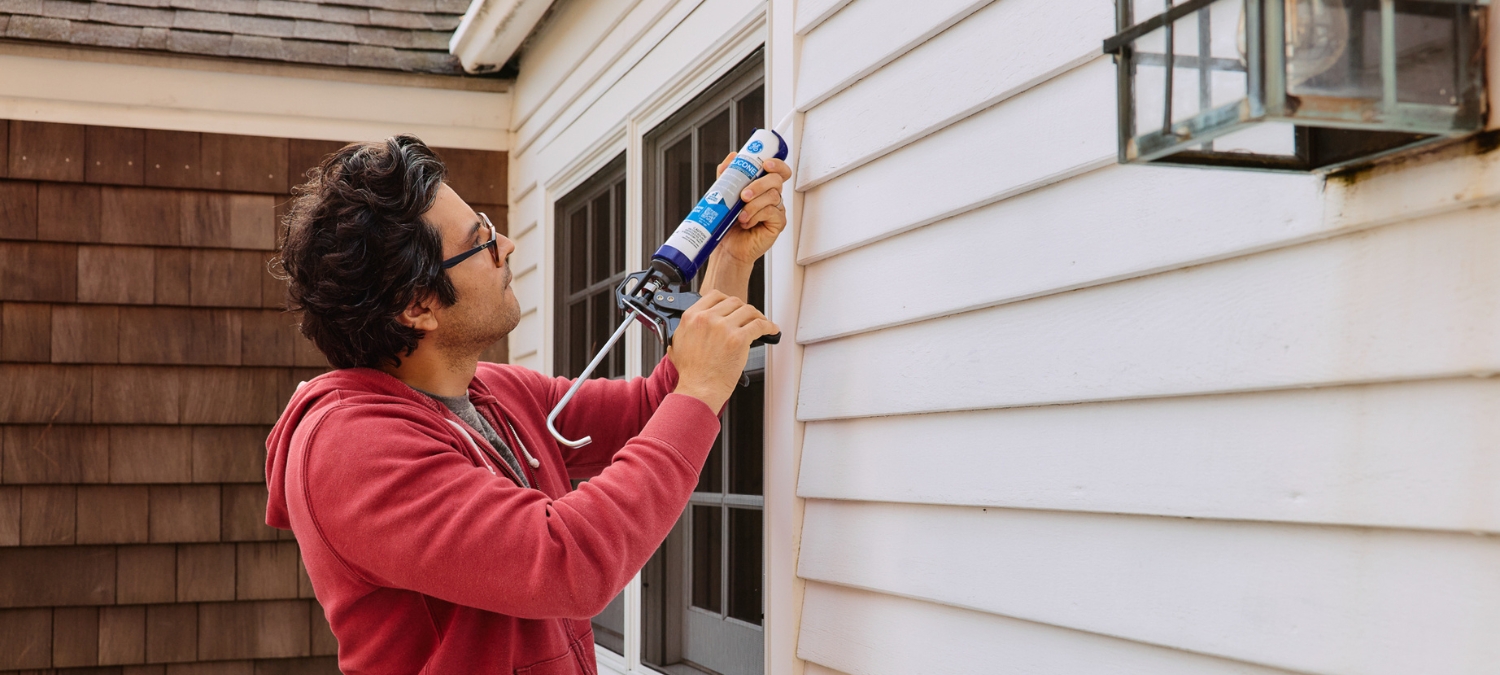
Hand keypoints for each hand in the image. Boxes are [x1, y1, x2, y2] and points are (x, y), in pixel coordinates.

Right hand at [667, 290, 778, 411]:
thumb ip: (687, 328)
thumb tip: (696, 323)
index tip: (733, 306)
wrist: (699, 390)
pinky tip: (771, 330)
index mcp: (692, 317)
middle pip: (734, 301)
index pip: (714, 295)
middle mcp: (708, 318)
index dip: (727, 300)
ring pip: (748, 310)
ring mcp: (724, 327)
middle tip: (748, 317)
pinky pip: (759, 325)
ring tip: (762, 322)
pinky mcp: (739, 339)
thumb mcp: (678, 343)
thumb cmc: (691, 373)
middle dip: (743, 309)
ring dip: (758, 315)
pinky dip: (768, 326)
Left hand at [713, 153, 792, 265]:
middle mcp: (772, 196)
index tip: (765, 164)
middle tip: (743, 195)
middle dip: (759, 185)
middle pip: (776, 180)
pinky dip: (757, 215)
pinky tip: (748, 222)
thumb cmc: (728, 223)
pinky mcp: (778, 223)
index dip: (776, 164)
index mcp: (763, 186)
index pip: (778, 170)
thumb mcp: (724, 194)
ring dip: (754, 204)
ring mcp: (777, 209)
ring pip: (773, 196)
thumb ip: (729, 175)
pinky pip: (772, 212)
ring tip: (741, 214)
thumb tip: (733, 156)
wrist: (727, 246)